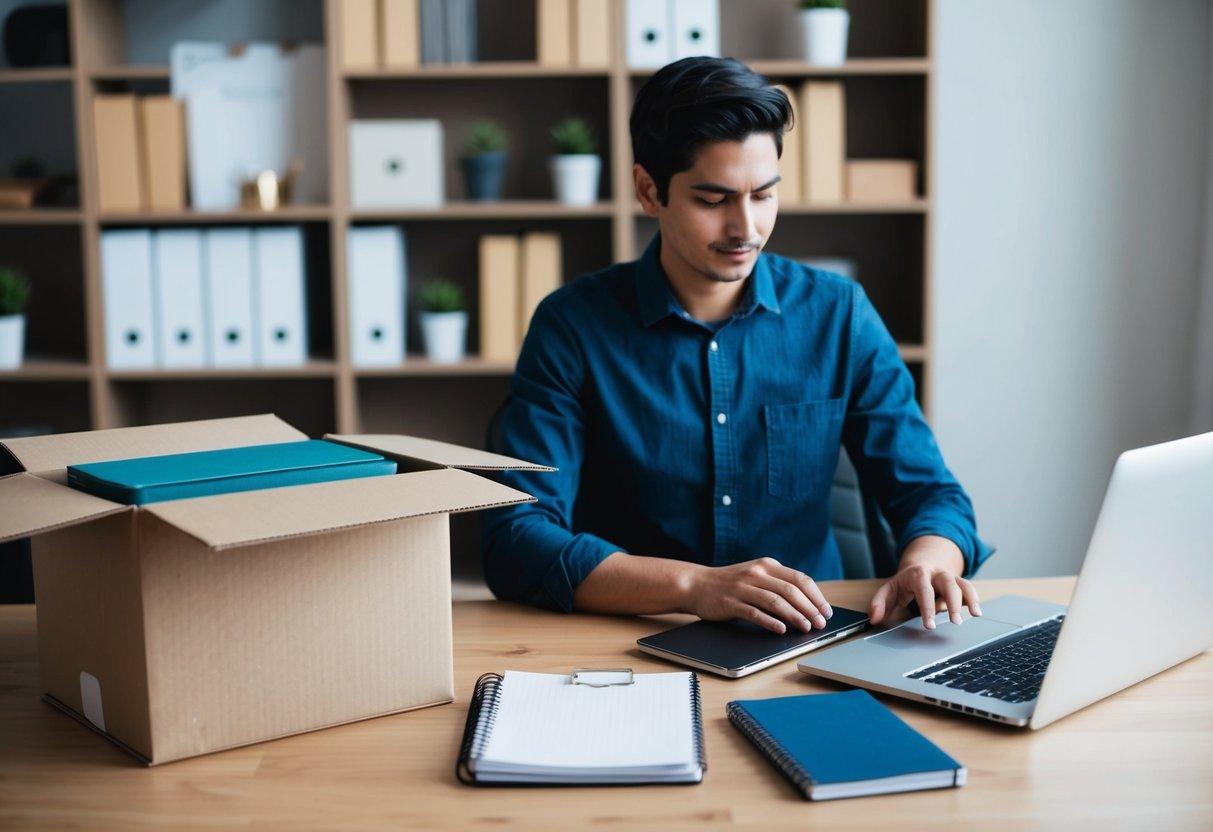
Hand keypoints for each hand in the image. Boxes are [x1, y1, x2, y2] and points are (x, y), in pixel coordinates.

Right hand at [683, 557, 832, 633]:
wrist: (696, 585)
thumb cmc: (731, 584)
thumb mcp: (756, 575)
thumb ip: (777, 584)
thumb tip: (808, 605)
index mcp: (767, 565)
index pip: (800, 579)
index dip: (816, 596)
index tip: (826, 611)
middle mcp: (756, 573)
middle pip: (791, 590)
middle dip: (810, 609)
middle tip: (820, 623)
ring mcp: (743, 587)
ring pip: (775, 601)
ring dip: (795, 616)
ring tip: (806, 628)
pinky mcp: (731, 602)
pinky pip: (755, 612)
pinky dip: (770, 622)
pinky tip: (781, 630)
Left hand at [869, 536, 981, 629]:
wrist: (921, 565)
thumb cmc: (905, 582)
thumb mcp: (889, 589)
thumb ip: (880, 603)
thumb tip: (873, 618)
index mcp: (917, 574)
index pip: (923, 588)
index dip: (927, 607)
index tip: (929, 626)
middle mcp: (936, 573)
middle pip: (947, 582)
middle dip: (952, 602)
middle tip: (955, 622)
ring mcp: (948, 576)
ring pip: (961, 583)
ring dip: (968, 599)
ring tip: (975, 615)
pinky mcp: (958, 583)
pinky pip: (969, 587)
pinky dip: (974, 598)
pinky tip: (977, 612)